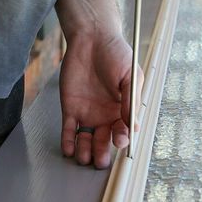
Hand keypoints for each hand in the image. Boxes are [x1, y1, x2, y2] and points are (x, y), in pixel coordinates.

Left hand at [60, 32, 143, 168]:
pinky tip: (69, 149)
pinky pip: (69, 129)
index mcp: (122, 110)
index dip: (122, 138)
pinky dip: (68, 140)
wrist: (92, 39)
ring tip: (83, 158)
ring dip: (85, 151)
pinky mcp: (71, 109)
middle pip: (103, 140)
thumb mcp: (130, 76)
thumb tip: (134, 124)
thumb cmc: (116, 54)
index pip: (123, 130)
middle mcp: (105, 115)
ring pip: (86, 139)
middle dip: (102, 152)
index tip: (120, 141)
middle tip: (100, 161)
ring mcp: (88, 114)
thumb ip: (131, 99)